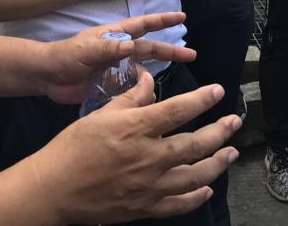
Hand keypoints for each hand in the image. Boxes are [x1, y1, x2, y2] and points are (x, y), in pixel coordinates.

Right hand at [29, 77, 241, 222]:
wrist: (52, 189)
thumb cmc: (72, 147)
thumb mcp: (100, 114)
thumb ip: (130, 98)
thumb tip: (149, 80)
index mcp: (135, 130)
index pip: (178, 111)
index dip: (202, 99)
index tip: (218, 91)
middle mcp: (147, 158)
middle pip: (195, 145)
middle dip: (220, 132)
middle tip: (235, 121)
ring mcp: (148, 187)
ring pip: (194, 176)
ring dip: (217, 163)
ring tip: (231, 152)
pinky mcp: (143, 208)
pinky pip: (178, 204)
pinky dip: (196, 197)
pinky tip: (207, 188)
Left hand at [42, 12, 197, 103]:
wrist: (47, 77)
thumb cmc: (65, 56)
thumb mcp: (86, 50)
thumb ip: (109, 48)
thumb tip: (133, 45)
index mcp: (115, 35)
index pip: (143, 25)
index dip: (162, 21)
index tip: (182, 17)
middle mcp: (119, 50)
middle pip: (150, 48)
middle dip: (170, 50)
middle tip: (191, 54)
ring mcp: (116, 67)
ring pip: (144, 67)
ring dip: (160, 69)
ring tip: (178, 74)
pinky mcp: (111, 84)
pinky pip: (132, 86)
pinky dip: (144, 89)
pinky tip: (156, 96)